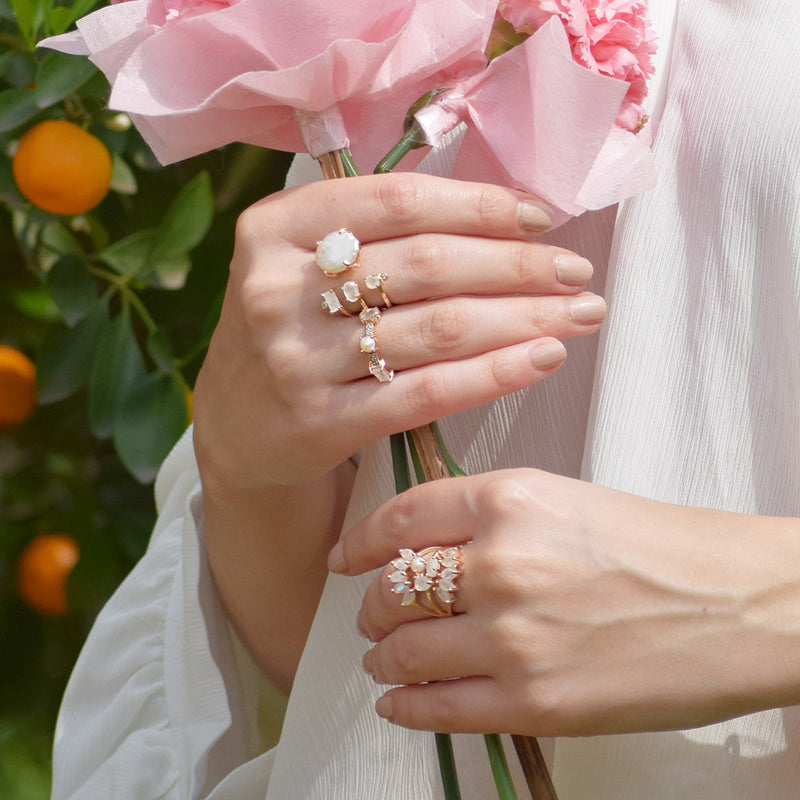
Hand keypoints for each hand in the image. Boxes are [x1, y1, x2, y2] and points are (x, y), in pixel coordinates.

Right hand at [193, 172, 604, 493]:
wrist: (238, 430)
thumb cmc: (293, 333)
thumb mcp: (303, 264)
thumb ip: (374, 234)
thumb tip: (502, 218)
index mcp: (275, 229)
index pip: (399, 200)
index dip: (481, 205)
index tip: (541, 220)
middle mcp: (278, 290)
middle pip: (427, 263)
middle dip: (519, 265)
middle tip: (578, 273)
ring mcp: (296, 360)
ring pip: (437, 327)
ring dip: (524, 317)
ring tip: (580, 313)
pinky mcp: (321, 423)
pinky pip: (427, 392)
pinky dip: (495, 373)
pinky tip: (543, 359)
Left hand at [330, 469, 799, 735]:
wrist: (736, 606)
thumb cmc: (660, 549)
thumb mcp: (564, 502)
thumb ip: (489, 517)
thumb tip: (424, 543)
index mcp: (511, 500)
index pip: (401, 517)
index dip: (360, 540)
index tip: (345, 556)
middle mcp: (502, 564)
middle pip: (392, 587)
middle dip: (373, 604)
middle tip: (373, 613)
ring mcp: (513, 636)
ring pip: (402, 649)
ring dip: (384, 655)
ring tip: (386, 656)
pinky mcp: (533, 701)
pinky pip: (436, 706)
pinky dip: (405, 704)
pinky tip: (399, 699)